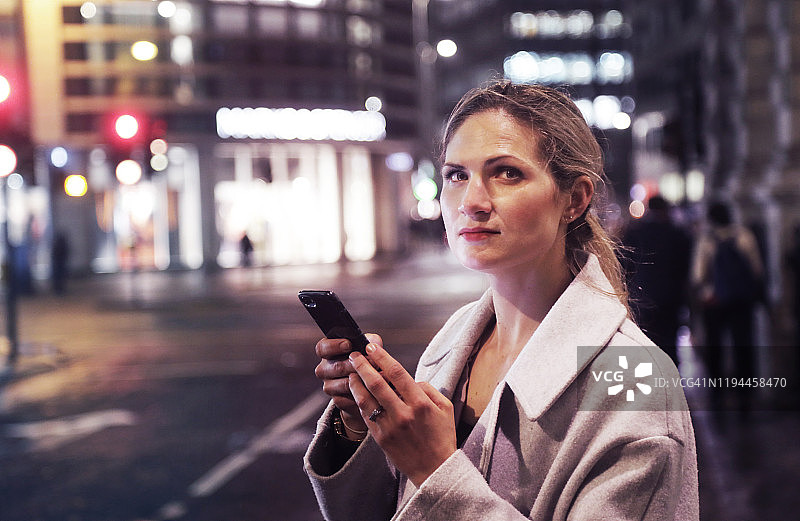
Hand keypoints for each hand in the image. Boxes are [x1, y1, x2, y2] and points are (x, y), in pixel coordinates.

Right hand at [314, 334, 382, 433]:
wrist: (369, 383)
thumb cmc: (366, 358)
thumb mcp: (368, 347)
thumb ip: (370, 342)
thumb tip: (371, 346)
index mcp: (328, 352)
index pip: (322, 348)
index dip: (334, 346)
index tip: (349, 345)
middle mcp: (324, 369)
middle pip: (336, 367)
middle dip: (355, 365)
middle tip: (370, 363)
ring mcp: (329, 385)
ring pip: (342, 384)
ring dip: (360, 381)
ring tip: (374, 377)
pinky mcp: (337, 400)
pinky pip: (347, 398)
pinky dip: (360, 394)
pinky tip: (369, 391)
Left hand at [349, 343, 456, 486]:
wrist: (435, 469)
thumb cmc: (442, 436)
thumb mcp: (445, 408)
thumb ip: (428, 389)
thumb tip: (411, 379)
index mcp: (421, 403)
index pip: (397, 373)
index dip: (382, 357)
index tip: (372, 348)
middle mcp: (403, 413)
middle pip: (377, 383)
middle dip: (363, 366)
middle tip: (354, 355)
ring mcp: (390, 427)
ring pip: (366, 399)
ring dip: (356, 382)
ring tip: (351, 372)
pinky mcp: (380, 438)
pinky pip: (365, 415)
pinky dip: (359, 401)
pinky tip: (356, 392)